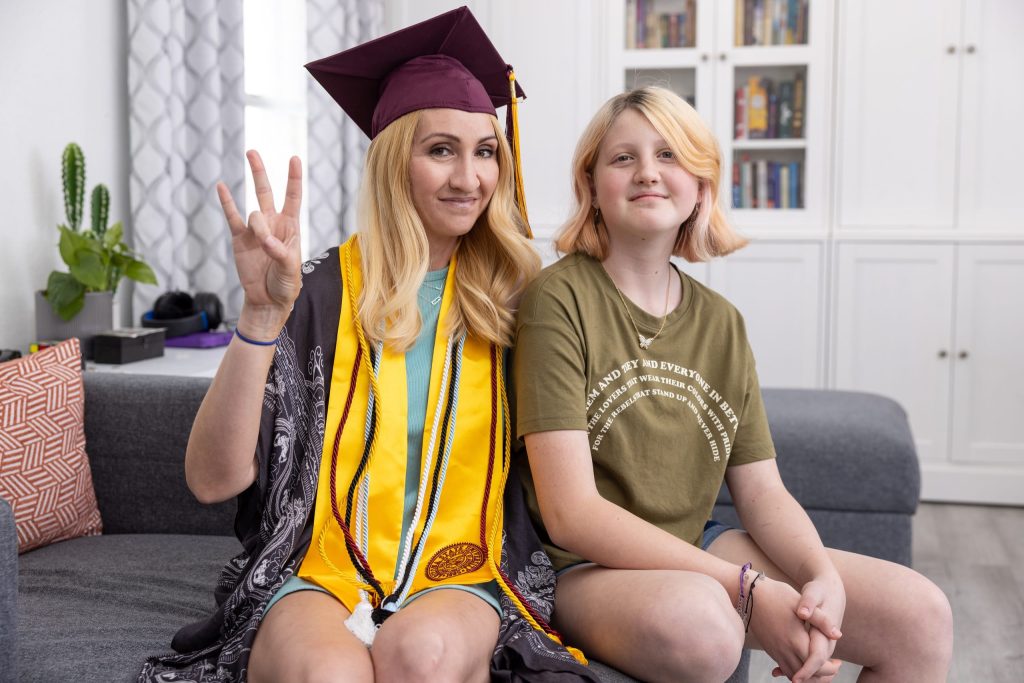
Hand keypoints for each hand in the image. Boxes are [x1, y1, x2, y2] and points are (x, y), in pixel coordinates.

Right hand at [217, 151, 302, 337]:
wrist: (267, 301)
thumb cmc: (286, 285)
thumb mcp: (290, 270)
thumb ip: (280, 253)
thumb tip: (265, 239)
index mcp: (290, 228)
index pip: (293, 198)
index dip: (294, 178)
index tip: (294, 158)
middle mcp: (272, 224)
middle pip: (266, 192)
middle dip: (260, 172)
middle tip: (252, 152)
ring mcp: (255, 230)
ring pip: (252, 210)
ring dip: (257, 225)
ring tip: (262, 244)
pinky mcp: (239, 239)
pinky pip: (232, 217)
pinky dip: (226, 202)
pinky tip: (220, 186)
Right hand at [748, 576, 840, 681]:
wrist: (749, 594)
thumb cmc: (777, 595)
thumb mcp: (800, 602)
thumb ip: (820, 620)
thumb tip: (838, 635)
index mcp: (795, 639)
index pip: (816, 665)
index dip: (830, 668)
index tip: (839, 662)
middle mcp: (784, 649)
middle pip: (806, 675)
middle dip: (823, 675)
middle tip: (834, 667)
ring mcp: (775, 651)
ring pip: (794, 675)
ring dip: (809, 677)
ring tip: (822, 668)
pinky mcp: (770, 650)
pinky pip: (784, 668)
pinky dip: (796, 672)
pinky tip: (803, 664)